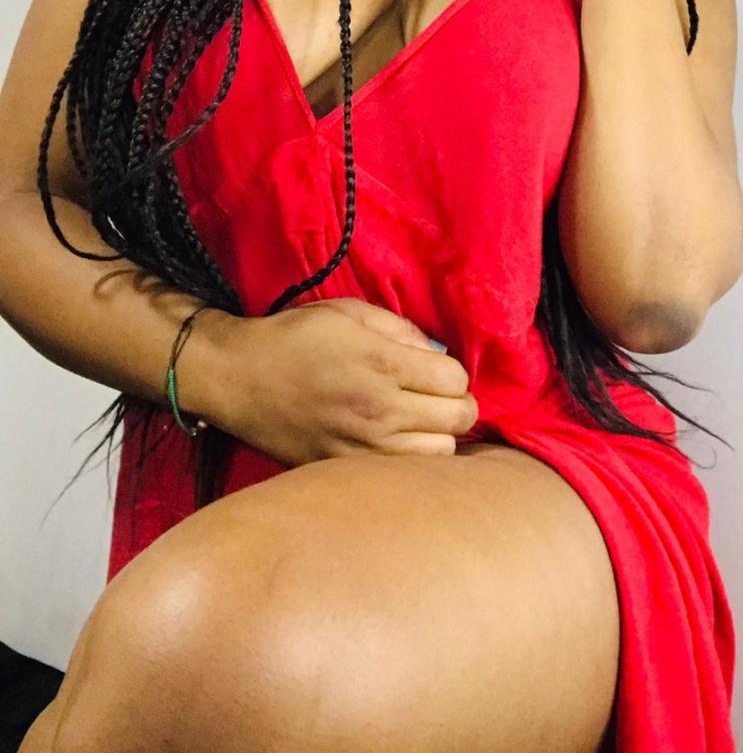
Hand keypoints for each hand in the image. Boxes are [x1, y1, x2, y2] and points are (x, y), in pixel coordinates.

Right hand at [210, 300, 477, 464]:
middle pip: (458, 419)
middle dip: (456, 404)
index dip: (453, 372)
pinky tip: (396, 443)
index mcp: (381, 364)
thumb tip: (438, 353)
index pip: (455, 379)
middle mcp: (378, 410)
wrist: (238, 378)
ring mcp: (363, 447)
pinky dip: (410, 460)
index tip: (435, 369)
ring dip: (438, 436)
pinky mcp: (346, 471)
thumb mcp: (349, 313)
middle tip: (435, 396)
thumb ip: (401, 330)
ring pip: (440, 453)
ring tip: (418, 422)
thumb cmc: (295, 338)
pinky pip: (402, 475)